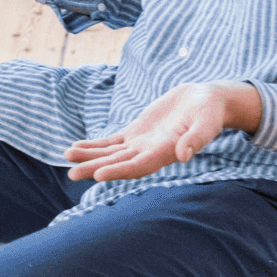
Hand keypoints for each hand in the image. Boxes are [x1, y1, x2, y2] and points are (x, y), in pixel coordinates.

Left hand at [63, 81, 261, 181]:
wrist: (205, 101)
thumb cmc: (209, 112)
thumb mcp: (206, 122)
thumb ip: (196, 139)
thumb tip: (184, 155)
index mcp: (165, 152)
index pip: (138, 166)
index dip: (119, 171)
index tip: (98, 175)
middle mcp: (149, 152)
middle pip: (118, 163)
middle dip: (95, 168)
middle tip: (71, 174)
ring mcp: (141, 143)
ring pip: (110, 153)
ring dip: (89, 156)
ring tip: (67, 157)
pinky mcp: (136, 132)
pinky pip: (111, 141)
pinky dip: (94, 145)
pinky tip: (76, 147)